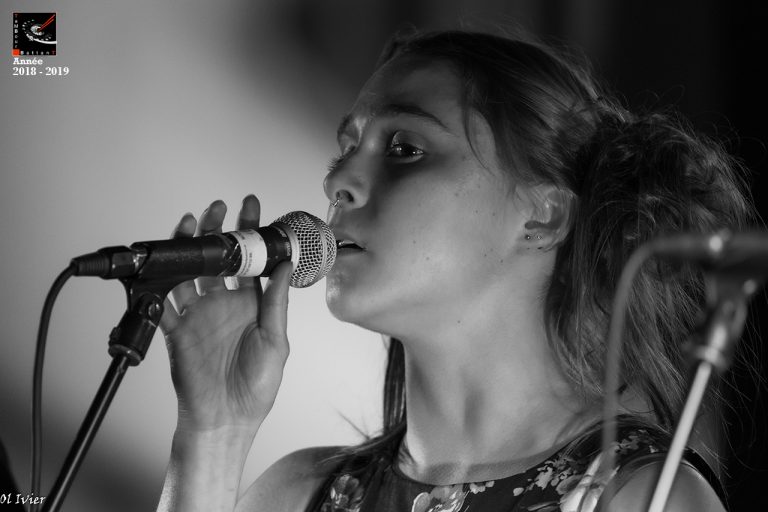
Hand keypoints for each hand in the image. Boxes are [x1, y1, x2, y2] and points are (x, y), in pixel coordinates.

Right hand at [159, 195, 291, 432]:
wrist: (225, 418)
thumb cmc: (257, 386)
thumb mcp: (276, 341)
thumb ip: (276, 302)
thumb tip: (285, 265)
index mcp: (253, 304)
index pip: (253, 260)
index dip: (253, 233)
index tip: (254, 207)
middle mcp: (226, 303)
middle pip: (220, 259)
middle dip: (218, 230)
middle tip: (219, 207)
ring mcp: (200, 312)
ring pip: (192, 270)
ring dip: (190, 246)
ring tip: (193, 222)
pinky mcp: (177, 327)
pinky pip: (166, 298)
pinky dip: (163, 279)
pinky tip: (166, 258)